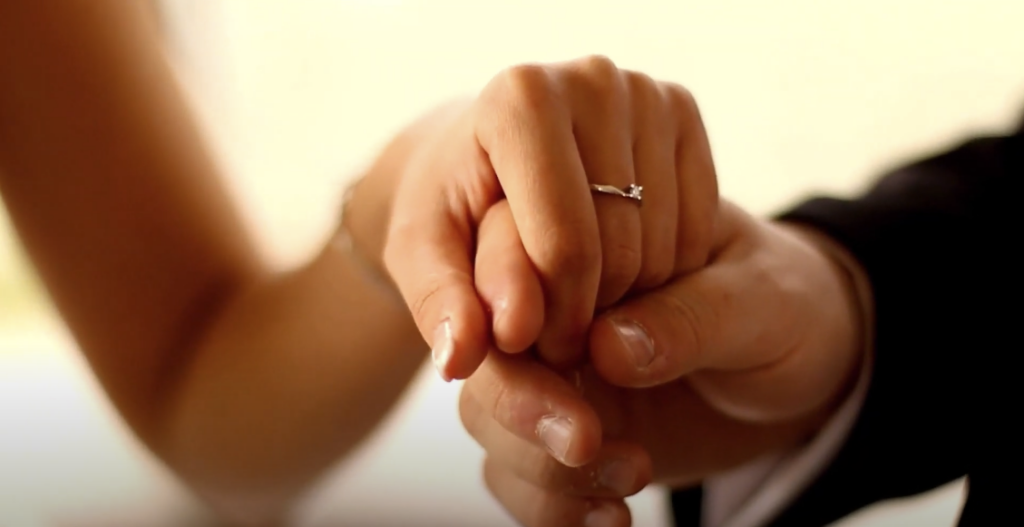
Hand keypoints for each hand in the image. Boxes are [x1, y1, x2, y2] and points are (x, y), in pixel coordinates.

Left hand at [382, 55, 717, 380]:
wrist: (487, 151)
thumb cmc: (451, 209)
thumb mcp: (422, 257)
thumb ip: (438, 307)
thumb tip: (462, 358)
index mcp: (521, 100)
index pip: (564, 248)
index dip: (556, 321)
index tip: (533, 348)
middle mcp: (591, 79)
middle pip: (620, 249)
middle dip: (589, 314)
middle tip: (557, 334)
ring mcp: (646, 91)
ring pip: (665, 248)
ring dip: (630, 303)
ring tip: (581, 302)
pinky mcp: (682, 109)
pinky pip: (698, 232)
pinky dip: (666, 276)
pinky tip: (619, 273)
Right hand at [458, 200, 869, 526]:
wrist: (809, 370)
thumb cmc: (787, 305)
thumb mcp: (762, 297)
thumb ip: (691, 316)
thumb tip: (608, 346)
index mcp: (590, 233)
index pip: (514, 247)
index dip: (507, 293)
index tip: (538, 344)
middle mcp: (555, 302)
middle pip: (485, 347)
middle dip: (520, 402)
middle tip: (585, 439)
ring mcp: (554, 372)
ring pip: (488, 417)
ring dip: (542, 465)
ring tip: (635, 473)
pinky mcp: (561, 433)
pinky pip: (517, 476)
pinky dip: (552, 508)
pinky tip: (614, 515)